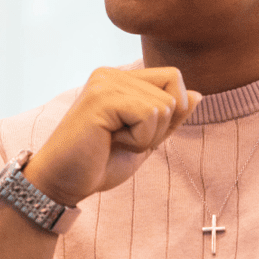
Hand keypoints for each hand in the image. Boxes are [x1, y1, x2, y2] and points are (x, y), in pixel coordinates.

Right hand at [23, 67, 201, 205]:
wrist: (60, 184)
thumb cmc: (99, 164)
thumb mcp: (146, 140)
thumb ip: (169, 117)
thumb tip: (198, 94)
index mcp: (120, 79)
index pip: (173, 78)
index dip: (171, 112)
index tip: (137, 133)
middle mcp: (111, 74)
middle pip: (174, 90)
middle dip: (160, 127)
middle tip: (124, 140)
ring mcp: (105, 82)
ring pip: (165, 105)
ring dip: (147, 136)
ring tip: (113, 142)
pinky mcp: (101, 98)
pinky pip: (150, 115)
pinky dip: (139, 139)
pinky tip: (109, 142)